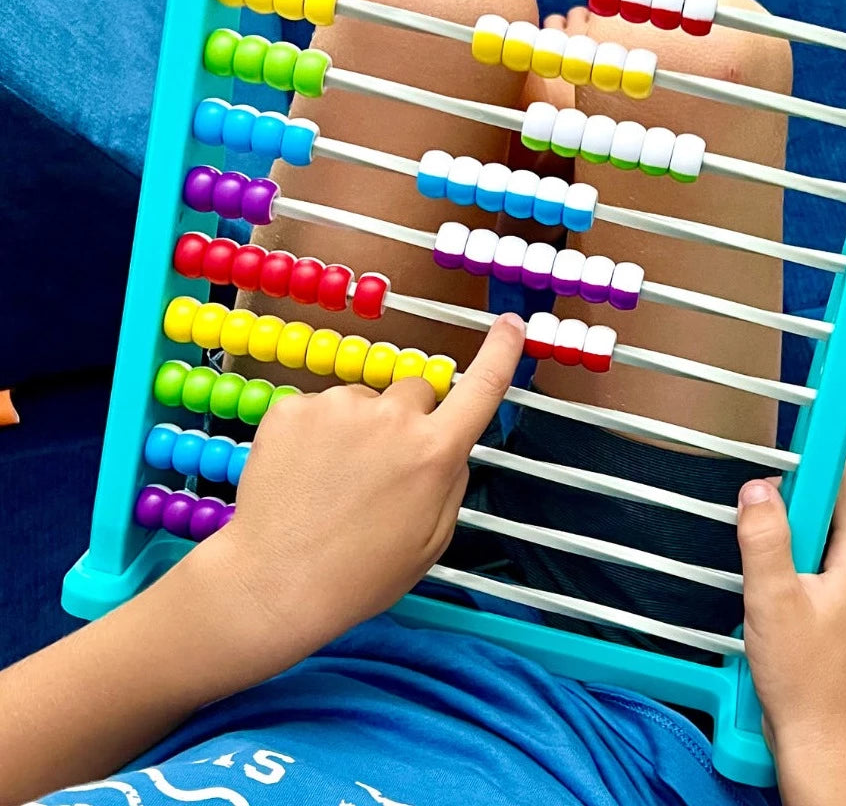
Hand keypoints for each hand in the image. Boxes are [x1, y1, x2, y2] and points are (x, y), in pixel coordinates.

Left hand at [197, 311, 525, 673]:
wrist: (272, 585)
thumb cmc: (360, 575)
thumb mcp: (432, 539)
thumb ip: (450, 480)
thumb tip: (448, 444)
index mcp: (434, 452)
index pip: (482, 386)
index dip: (501, 351)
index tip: (510, 324)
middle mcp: (391, 417)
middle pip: (416, 392)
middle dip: (408, 418)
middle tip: (382, 468)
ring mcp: (337, 406)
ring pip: (363, 400)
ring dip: (357, 427)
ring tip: (334, 480)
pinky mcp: (292, 407)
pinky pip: (318, 407)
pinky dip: (314, 433)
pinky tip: (304, 473)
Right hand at [737, 449, 845, 805]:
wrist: (824, 746)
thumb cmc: (801, 678)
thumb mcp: (771, 598)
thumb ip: (764, 536)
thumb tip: (759, 487)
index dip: (824, 449)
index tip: (802, 421)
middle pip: (842, 509)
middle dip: (800, 495)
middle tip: (759, 490)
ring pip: (837, 539)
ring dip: (801, 530)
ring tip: (761, 537)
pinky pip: (838, 567)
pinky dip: (808, 558)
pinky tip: (778, 576)